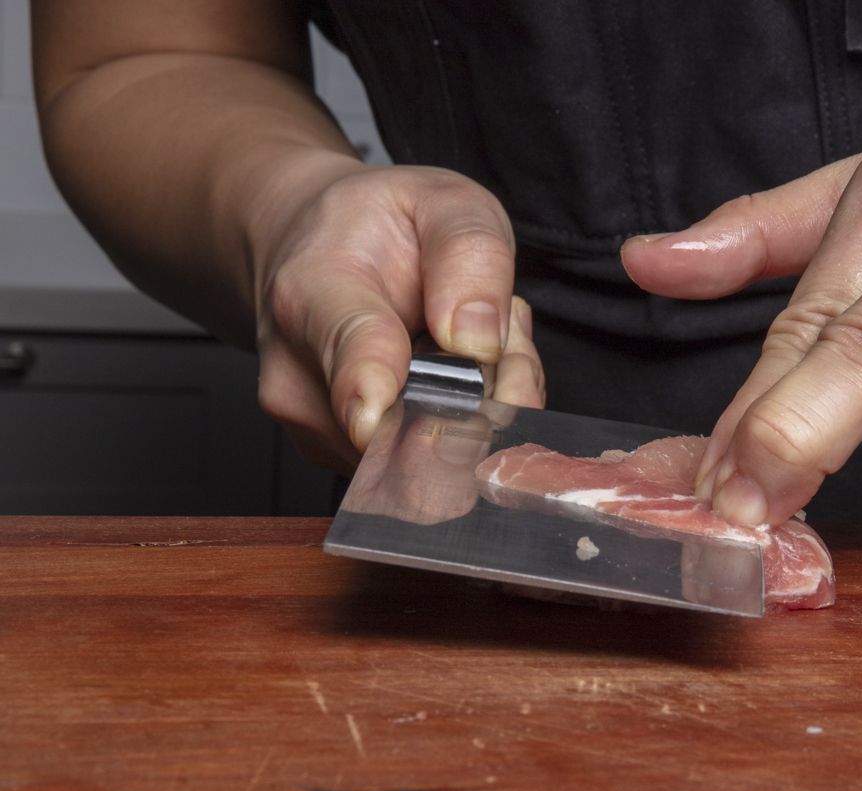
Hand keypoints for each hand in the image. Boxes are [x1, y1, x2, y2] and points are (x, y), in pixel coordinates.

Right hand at [253, 163, 544, 472]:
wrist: (310, 253)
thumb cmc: (375, 227)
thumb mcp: (440, 200)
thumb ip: (470, 253)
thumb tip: (480, 341)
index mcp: (312, 297)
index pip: (346, 357)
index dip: (371, 389)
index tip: (380, 408)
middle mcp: (299, 377)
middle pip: (405, 428)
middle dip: (485, 397)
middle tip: (505, 330)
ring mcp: (316, 428)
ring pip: (424, 453)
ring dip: (480, 409)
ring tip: (471, 343)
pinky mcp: (339, 460)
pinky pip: (420, 463)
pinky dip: (457, 426)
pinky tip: (453, 376)